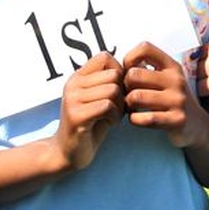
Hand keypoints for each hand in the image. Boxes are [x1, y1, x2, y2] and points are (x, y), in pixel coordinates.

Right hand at [56, 52, 123, 169]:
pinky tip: (110, 123)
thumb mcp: (102, 98)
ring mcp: (72, 99)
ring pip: (112, 90)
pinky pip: (107, 106)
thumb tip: (139, 65)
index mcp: (78, 77)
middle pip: (113, 74)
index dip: (119, 71)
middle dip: (123, 92)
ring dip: (120, 105)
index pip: (104, 57)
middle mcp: (73, 84)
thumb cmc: (92, 124)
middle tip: (119, 107)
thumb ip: (114, 82)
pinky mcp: (76, 115)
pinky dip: (115, 116)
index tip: (119, 90)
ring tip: (114, 115)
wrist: (69, 152)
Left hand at [123, 41, 208, 147]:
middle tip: (127, 94)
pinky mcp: (176, 120)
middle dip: (125, 86)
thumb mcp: (167, 78)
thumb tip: (119, 66)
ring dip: (128, 105)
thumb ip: (147, 69)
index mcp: (172, 66)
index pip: (145, 48)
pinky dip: (134, 119)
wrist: (198, 125)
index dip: (129, 58)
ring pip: (136, 97)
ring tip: (131, 107)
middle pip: (134, 75)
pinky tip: (137, 119)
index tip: (128, 71)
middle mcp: (176, 80)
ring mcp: (178, 100)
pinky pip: (144, 118)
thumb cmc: (173, 99)